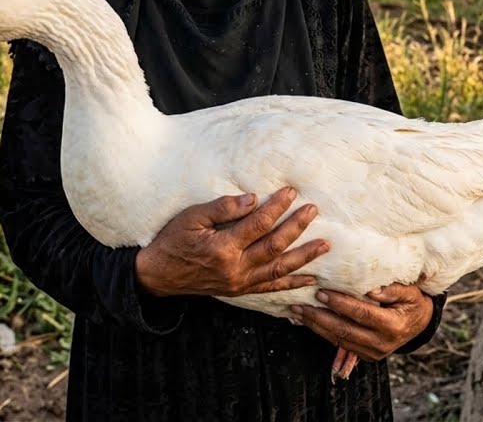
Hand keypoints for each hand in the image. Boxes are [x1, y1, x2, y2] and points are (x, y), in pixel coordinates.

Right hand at [135, 187, 328, 297]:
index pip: (259, 224)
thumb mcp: (192, 217)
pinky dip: (292, 283)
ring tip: (324, 245)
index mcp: (223, 248)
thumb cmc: (173, 240)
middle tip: (313, 210)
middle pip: (275, 246)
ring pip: (279, 270)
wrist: (158, 275)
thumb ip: (223, 208)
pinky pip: (271, 288)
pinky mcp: (239, 291)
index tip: (291, 191)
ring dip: (304, 257)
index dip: (277, 207)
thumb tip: (252, 199)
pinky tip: (310, 278)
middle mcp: (235, 269)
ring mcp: (239, 283)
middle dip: (297, 227)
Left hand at [290, 283, 434, 361]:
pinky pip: (340, 345)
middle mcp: (381, 343)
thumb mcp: (410, 292)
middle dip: (319, 317)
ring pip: (339, 340)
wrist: (419, 324)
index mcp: (392, 325)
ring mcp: (373, 353)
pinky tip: (309, 321)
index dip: (340, 304)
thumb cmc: (413, 302)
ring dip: (316, 327)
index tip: (321, 292)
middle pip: (344, 331)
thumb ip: (393, 289)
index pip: (361, 313)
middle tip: (300, 304)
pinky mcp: (365, 356)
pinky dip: (323, 333)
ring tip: (298, 312)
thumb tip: (370, 289)